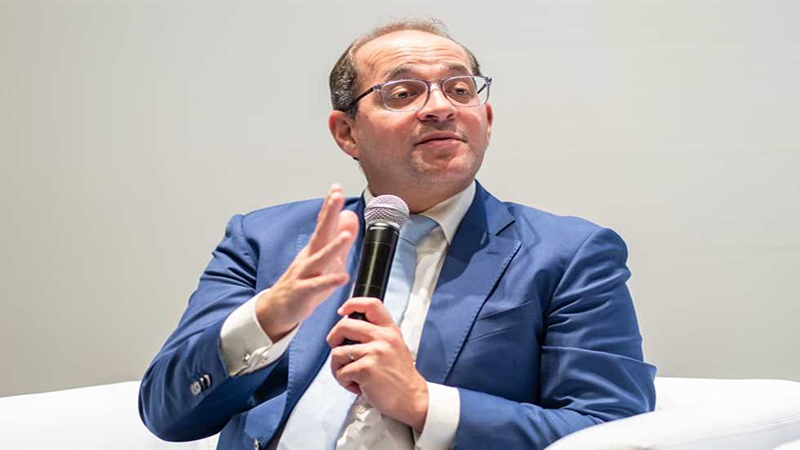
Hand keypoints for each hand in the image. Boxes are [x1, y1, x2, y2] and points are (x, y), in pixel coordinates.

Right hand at [255, 184, 358, 340]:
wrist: (278, 307)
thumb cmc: (304, 282)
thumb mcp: (326, 260)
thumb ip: (340, 239)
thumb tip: (351, 218)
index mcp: (315, 248)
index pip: (324, 223)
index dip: (330, 206)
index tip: (336, 187)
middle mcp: (309, 256)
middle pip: (321, 232)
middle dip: (329, 213)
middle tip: (336, 195)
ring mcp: (305, 273)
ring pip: (319, 258)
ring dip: (333, 246)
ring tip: (345, 235)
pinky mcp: (303, 291)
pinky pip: (317, 286)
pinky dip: (330, 281)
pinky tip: (343, 276)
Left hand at [327, 297, 428, 430]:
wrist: (411, 398)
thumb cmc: (399, 375)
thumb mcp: (394, 346)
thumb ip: (377, 335)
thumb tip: (348, 329)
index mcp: (390, 330)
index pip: (371, 304)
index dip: (352, 303)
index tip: (342, 311)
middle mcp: (383, 338)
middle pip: (344, 325)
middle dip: (333, 338)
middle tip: (337, 350)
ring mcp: (374, 352)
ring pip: (337, 352)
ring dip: (338, 367)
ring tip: (351, 376)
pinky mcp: (366, 369)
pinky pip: (341, 371)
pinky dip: (344, 381)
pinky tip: (356, 385)